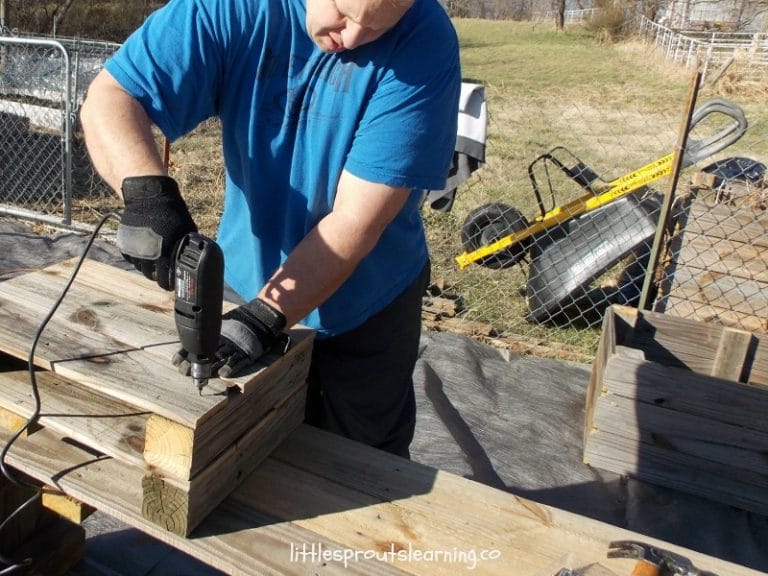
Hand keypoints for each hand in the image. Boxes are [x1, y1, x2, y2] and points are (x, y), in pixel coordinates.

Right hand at [117, 175, 196, 289]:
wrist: (148, 197)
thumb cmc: (171, 212)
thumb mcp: (186, 229)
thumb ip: (188, 245)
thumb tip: (197, 256)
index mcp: (166, 252)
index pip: (166, 279)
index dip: (170, 284)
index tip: (172, 284)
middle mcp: (149, 254)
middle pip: (152, 277)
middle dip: (159, 279)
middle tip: (164, 278)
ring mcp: (135, 249)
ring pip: (141, 269)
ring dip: (148, 269)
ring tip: (155, 266)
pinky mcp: (125, 243)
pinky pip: (131, 259)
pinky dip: (137, 259)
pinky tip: (144, 255)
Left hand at [173, 298, 289, 378]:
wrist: (261, 317)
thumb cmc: (241, 321)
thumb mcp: (221, 324)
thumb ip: (209, 332)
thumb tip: (190, 341)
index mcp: (215, 334)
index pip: (196, 345)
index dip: (185, 354)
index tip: (176, 361)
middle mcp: (223, 341)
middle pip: (204, 355)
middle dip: (193, 364)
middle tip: (184, 370)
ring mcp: (235, 347)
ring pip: (219, 360)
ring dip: (209, 369)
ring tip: (200, 376)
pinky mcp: (247, 353)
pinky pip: (238, 361)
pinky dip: (231, 367)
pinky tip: (223, 373)